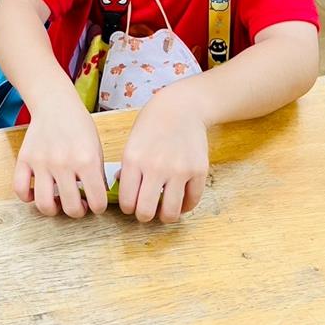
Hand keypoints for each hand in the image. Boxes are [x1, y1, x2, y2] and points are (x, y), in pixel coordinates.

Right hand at [13, 89, 106, 217]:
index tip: (96, 203)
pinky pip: (20, 189)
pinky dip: (27, 197)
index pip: (97, 202)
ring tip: (57, 202)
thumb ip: (97, 175)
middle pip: (70, 208)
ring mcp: (41, 162)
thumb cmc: (78, 125)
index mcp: (86, 160)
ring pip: (44, 204)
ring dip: (53, 209)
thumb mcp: (96, 148)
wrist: (55, 104)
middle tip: (78, 203)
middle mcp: (63, 163)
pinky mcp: (24, 159)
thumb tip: (96, 200)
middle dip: (78, 211)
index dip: (98, 207)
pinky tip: (36, 192)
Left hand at [118, 83, 208, 222]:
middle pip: (146, 212)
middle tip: (146, 212)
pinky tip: (180, 201)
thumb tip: (126, 195)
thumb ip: (128, 170)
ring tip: (163, 211)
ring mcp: (179, 170)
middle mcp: (156, 167)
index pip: (127, 201)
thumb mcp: (131, 143)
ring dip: (165, 216)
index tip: (131, 206)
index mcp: (133, 160)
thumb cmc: (152, 125)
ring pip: (171, 212)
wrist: (181, 107)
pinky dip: (185, 206)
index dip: (127, 209)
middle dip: (144, 216)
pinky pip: (192, 201)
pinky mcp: (198, 171)